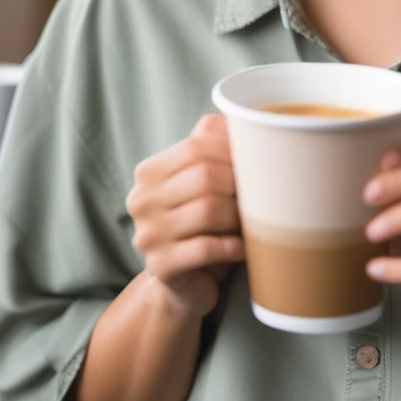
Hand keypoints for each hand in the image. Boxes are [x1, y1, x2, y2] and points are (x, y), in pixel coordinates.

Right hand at [126, 114, 243, 319]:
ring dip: (239, 216)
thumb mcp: (202, 182)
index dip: (234, 154)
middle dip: (240, 186)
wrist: (182, 285)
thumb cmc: (201, 226)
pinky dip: (233, 246)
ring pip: (208, 211)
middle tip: (259, 198)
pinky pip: (207, 248)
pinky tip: (244, 247)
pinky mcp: (161, 267)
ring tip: (251, 222)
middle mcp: (141, 201)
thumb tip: (235, 116)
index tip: (257, 166)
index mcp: (149, 173)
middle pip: (205, 177)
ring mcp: (147, 235)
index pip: (197, 147)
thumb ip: (211, 145)